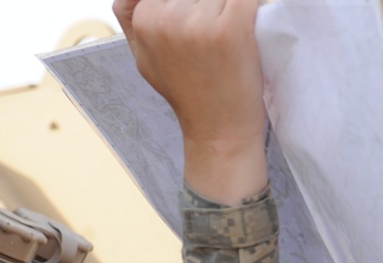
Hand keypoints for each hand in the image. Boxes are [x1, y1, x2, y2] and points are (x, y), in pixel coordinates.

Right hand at [113, 0, 267, 202]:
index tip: (199, 23)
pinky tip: (246, 26)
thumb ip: (132, 19)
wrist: (218, 132)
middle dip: (206, 6)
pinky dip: (250, 7)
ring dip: (227, 8)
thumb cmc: (189, 95)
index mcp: (143, 19)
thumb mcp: (145, 59)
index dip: (186, 5)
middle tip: (213, 32)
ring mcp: (198, 21)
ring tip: (228, 35)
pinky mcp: (231, 27)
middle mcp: (166, 17)